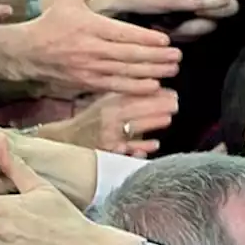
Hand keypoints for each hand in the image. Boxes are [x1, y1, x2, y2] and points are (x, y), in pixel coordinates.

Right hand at [0, 0, 180, 93]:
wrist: (28, 52)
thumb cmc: (53, 24)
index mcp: (91, 26)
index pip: (124, 34)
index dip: (146, 39)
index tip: (166, 41)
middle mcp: (92, 49)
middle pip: (130, 55)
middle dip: (156, 58)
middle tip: (177, 58)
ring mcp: (90, 69)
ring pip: (126, 73)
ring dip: (151, 73)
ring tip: (171, 71)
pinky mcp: (88, 83)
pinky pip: (115, 87)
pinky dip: (134, 88)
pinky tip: (152, 87)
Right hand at [48, 89, 177, 155]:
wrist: (69, 141)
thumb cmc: (93, 120)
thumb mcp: (108, 102)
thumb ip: (130, 97)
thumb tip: (159, 90)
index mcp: (109, 105)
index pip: (133, 96)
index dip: (153, 94)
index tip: (171, 93)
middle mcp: (108, 119)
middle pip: (135, 110)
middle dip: (157, 106)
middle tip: (175, 104)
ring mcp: (108, 137)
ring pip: (131, 128)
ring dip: (151, 122)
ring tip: (168, 118)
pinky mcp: (109, 154)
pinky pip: (126, 151)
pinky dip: (140, 148)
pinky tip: (154, 144)